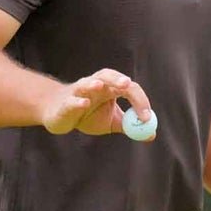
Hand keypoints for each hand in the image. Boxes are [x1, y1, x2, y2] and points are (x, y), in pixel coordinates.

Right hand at [38, 68, 152, 137]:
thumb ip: (129, 125)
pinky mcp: (65, 103)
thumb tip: (151, 134)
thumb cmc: (87, 115)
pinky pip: (71, 101)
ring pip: (86, 83)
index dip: (139, 100)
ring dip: (92, 83)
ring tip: (100, 86)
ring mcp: (78, 92)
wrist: (59, 116)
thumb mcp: (111, 121)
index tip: (146, 117)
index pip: (127, 87)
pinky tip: (84, 104)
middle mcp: (94, 85)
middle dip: (117, 79)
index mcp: (109, 88)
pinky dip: (77, 102)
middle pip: (107, 75)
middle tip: (126, 85)